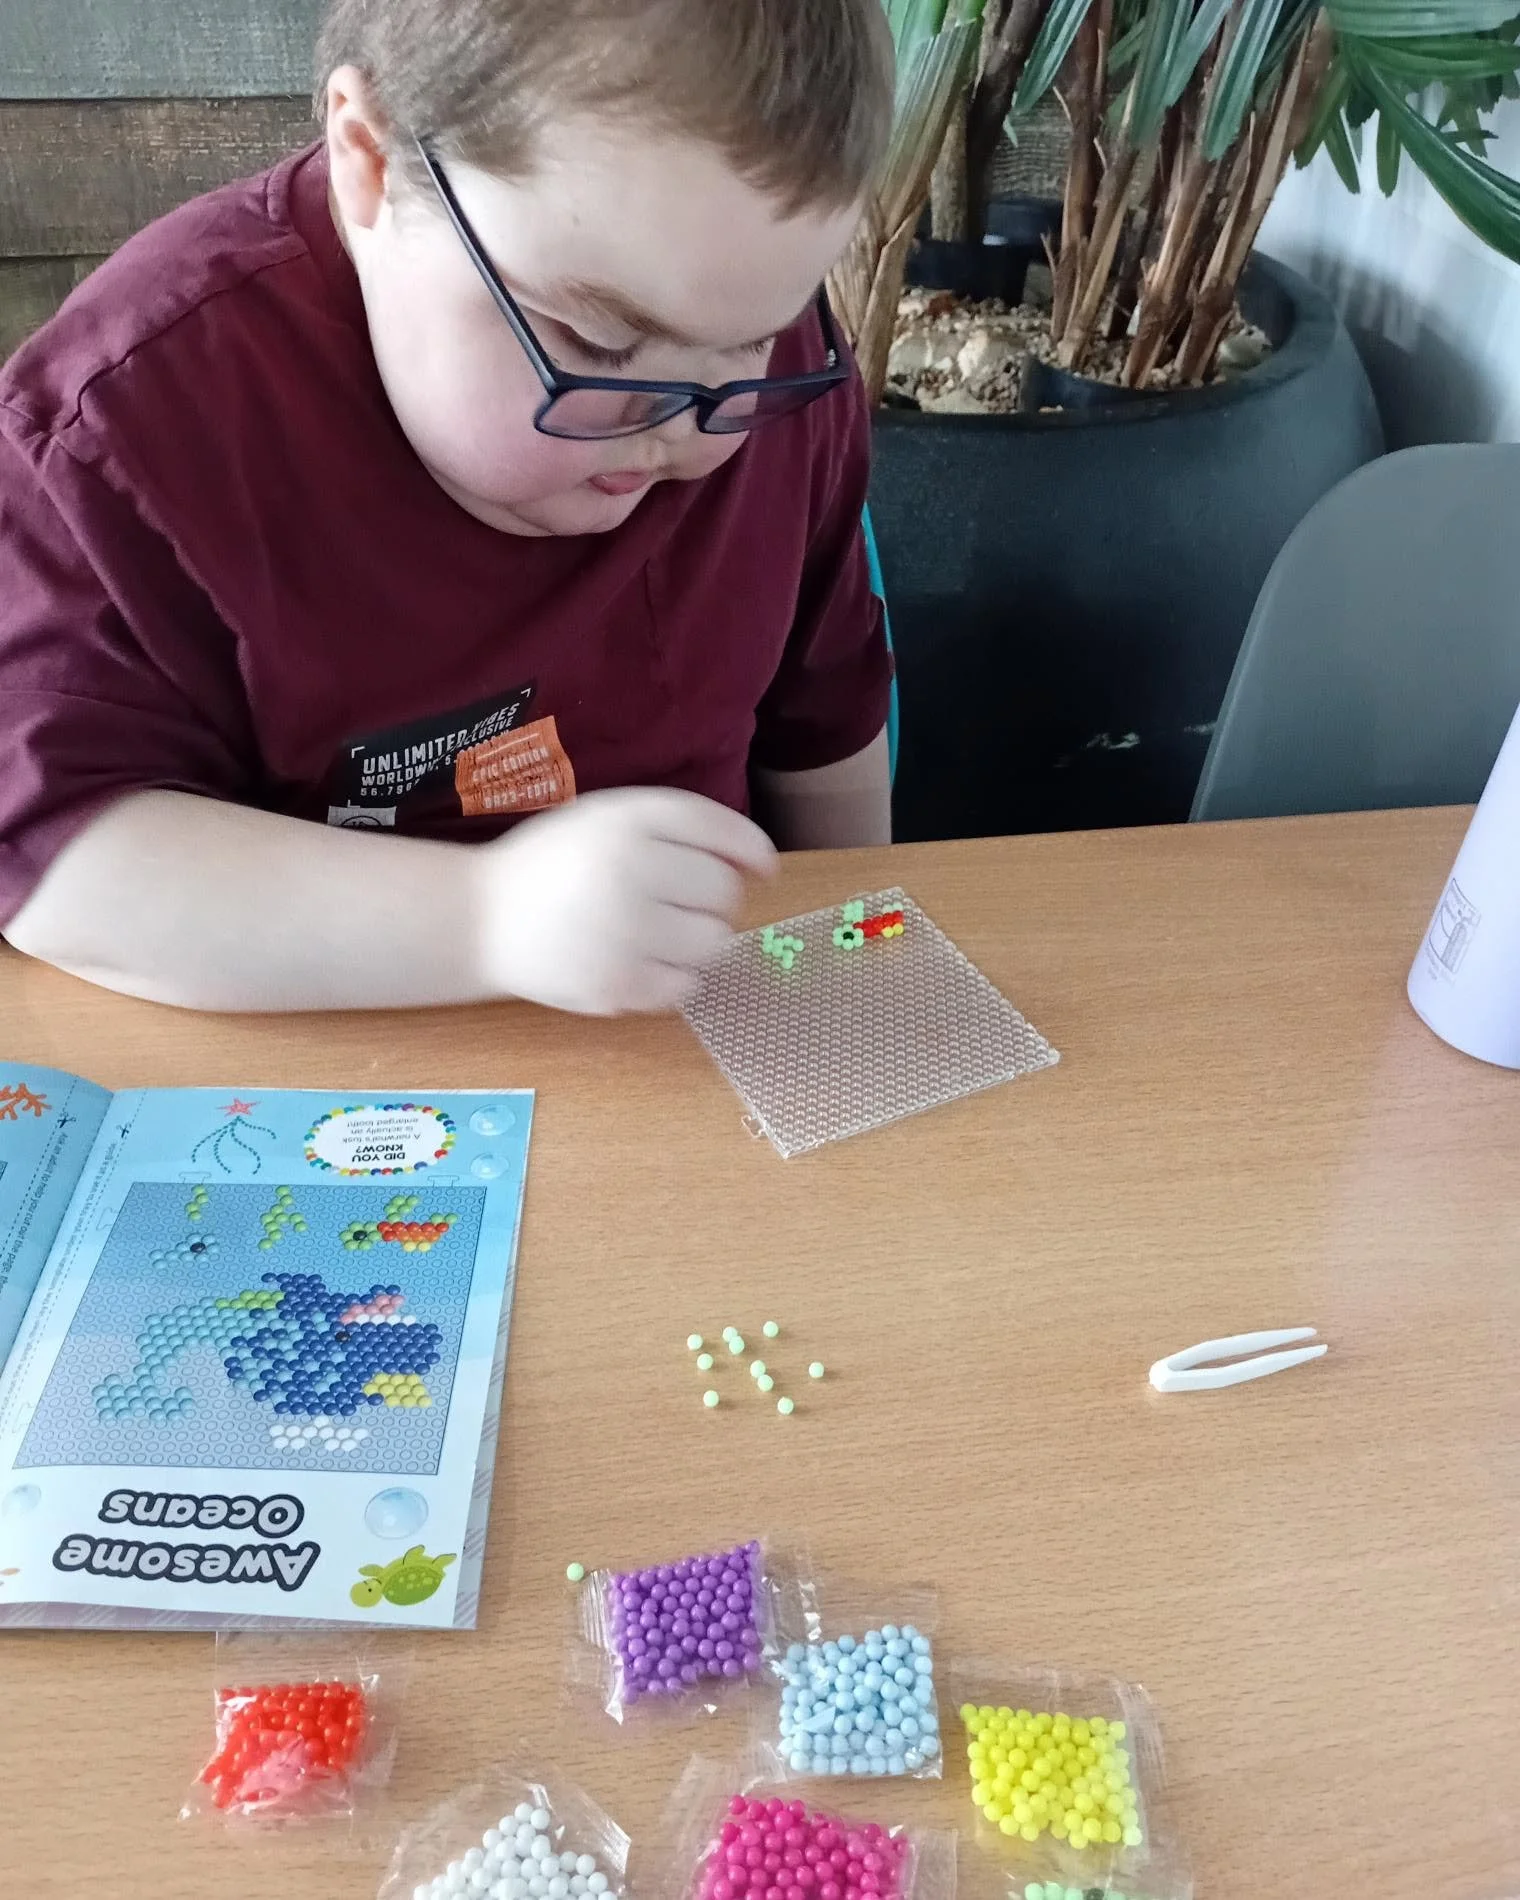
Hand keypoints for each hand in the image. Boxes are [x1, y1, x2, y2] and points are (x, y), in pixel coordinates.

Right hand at [481, 788, 776, 1013]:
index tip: (762, 869)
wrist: (479, 918)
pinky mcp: (614, 984)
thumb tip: (761, 863)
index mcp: (627, 820)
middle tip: (678, 903)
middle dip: (714, 900)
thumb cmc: (556, 863)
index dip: (753, 852)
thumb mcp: (609, 818)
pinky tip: (645, 962)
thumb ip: (680, 827)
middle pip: (724, 893)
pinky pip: (687, 987)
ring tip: (662, 934)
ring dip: (701, 941)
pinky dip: (677, 979)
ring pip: (715, 944)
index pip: (723, 833)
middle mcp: (627, 869)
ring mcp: (620, 931)